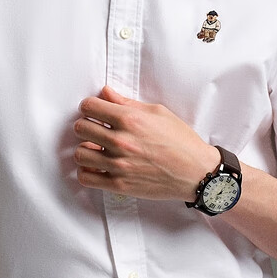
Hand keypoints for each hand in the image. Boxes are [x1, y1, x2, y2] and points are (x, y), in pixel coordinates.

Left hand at [74, 85, 219, 201]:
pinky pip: (86, 177)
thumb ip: (127, 102)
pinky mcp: (119, 185)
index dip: (90, 107)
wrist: (196, 171)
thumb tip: (105, 92)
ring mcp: (118, 164)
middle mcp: (120, 141)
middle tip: (95, 129)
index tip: (95, 111)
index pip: (89, 106)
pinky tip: (97, 166)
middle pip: (80, 128)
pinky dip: (87, 171)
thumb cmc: (180, 140)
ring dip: (85, 148)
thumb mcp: (157, 112)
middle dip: (86, 125)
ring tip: (96, 148)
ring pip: (80, 153)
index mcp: (129, 119)